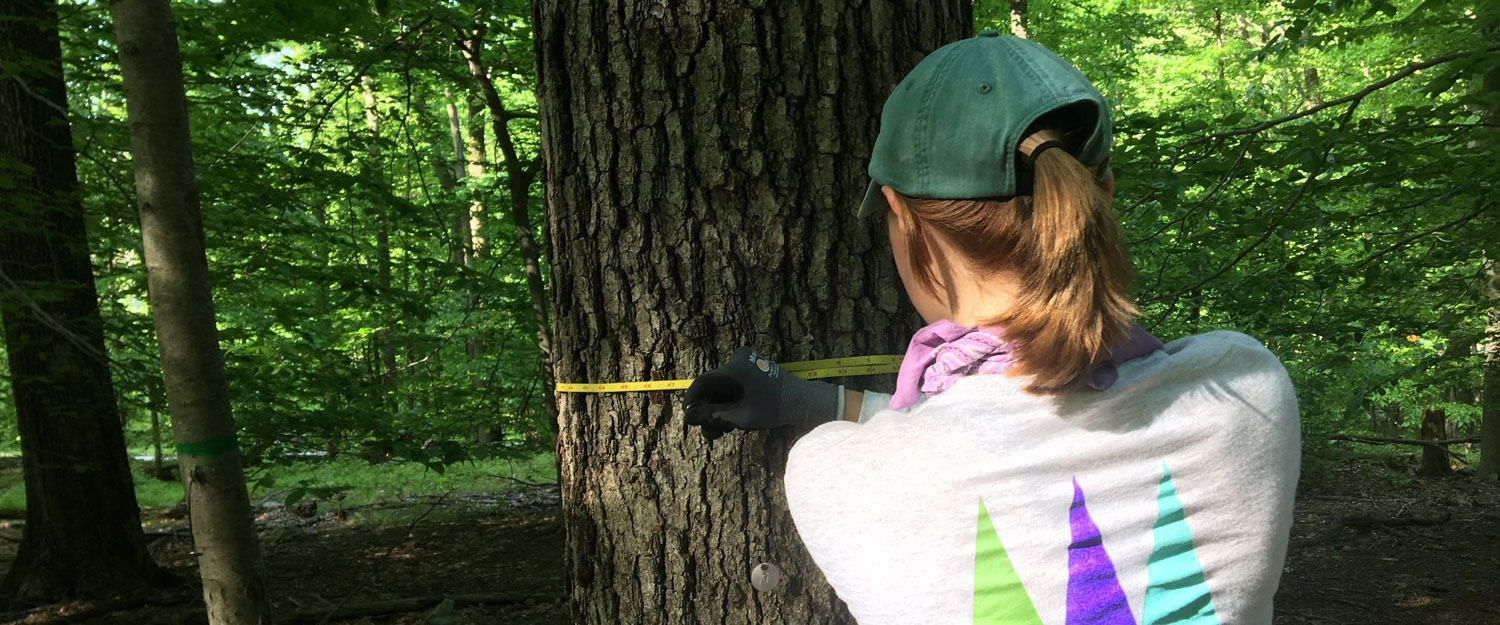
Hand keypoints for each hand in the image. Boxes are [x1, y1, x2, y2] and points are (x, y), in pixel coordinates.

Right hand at [683, 347, 839, 440]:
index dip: (692, 401)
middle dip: (710, 410)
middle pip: (713, 386)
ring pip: (723, 387)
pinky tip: (732, 419)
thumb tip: (687, 418)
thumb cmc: (774, 409)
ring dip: (720, 408)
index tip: (687, 416)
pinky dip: (730, 400)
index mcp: (733, 368)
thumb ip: (712, 415)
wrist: (803, 401)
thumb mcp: (739, 416)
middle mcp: (737, 359)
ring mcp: (746, 362)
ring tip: (722, 430)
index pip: (703, 383)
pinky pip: (733, 384)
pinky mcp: (752, 367)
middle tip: (710, 432)